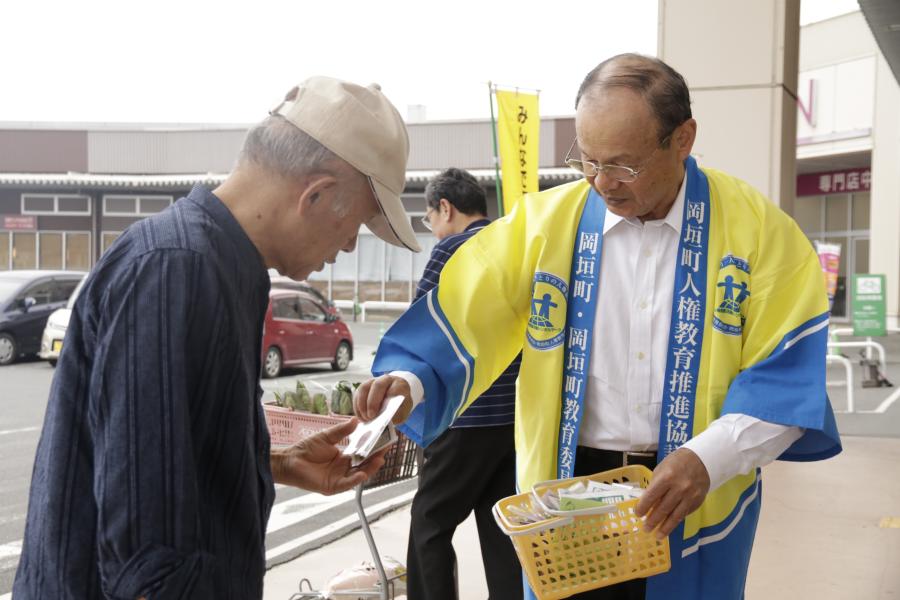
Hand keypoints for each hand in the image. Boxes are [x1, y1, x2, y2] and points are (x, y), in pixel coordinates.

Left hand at [271, 418, 386, 494]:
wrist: (289, 460)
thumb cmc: (306, 449)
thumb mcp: (327, 437)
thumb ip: (342, 431)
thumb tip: (356, 420)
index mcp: (344, 458)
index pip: (363, 454)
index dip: (373, 448)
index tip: (383, 439)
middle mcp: (344, 470)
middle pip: (364, 465)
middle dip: (376, 458)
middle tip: (385, 449)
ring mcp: (339, 479)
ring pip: (359, 475)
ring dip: (370, 469)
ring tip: (379, 460)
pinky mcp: (332, 487)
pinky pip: (347, 484)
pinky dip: (355, 479)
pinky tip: (362, 473)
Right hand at [354, 375, 412, 423]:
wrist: (394, 402)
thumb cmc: (399, 408)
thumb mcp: (402, 413)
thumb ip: (396, 414)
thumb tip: (385, 419)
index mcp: (400, 384)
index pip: (396, 387)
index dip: (391, 395)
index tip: (386, 409)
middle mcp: (386, 379)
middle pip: (377, 385)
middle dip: (372, 402)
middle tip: (371, 416)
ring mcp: (373, 381)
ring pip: (364, 388)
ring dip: (362, 405)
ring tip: (365, 419)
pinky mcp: (364, 387)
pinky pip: (357, 394)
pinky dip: (357, 406)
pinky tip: (361, 417)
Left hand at [635, 448, 709, 538]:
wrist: (702, 459)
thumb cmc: (677, 463)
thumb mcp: (662, 469)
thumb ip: (655, 485)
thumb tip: (646, 502)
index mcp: (667, 477)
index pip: (652, 496)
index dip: (643, 507)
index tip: (638, 514)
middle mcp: (679, 488)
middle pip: (663, 509)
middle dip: (653, 521)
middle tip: (645, 529)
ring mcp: (690, 496)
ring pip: (675, 516)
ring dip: (665, 528)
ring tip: (657, 536)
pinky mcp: (697, 502)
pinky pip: (684, 514)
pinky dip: (675, 521)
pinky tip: (669, 526)